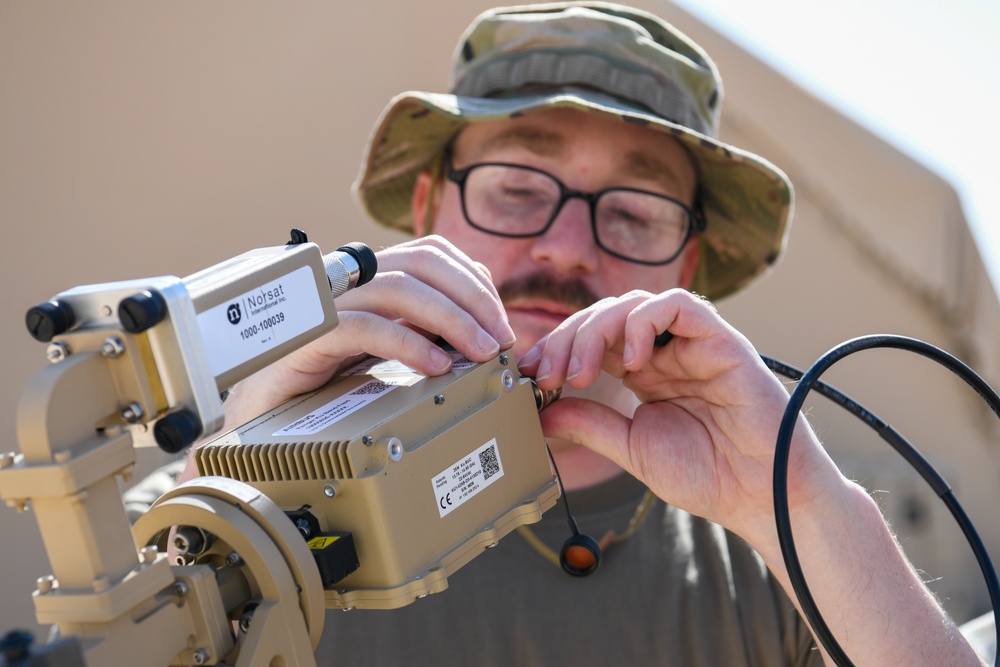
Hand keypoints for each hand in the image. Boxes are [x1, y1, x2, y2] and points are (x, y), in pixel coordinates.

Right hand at [220, 235, 515, 431]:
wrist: (256, 423)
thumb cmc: (319, 393)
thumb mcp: (382, 357)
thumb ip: (420, 335)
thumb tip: (479, 337)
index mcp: (368, 283)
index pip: (431, 254)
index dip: (473, 283)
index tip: (501, 325)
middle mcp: (348, 284)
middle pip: (422, 261)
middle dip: (472, 298)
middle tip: (500, 341)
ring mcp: (327, 307)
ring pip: (398, 287)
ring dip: (452, 319)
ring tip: (479, 353)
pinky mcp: (308, 338)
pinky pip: (363, 327)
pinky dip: (407, 343)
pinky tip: (434, 366)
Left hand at [517, 288, 842, 548]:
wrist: (762, 496)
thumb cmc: (707, 475)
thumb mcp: (631, 448)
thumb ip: (589, 424)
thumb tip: (538, 413)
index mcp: (643, 373)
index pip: (591, 340)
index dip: (557, 350)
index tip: (528, 376)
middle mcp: (665, 351)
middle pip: (605, 317)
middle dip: (567, 339)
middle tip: (546, 374)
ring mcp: (692, 343)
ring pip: (635, 303)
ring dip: (597, 329)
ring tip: (580, 370)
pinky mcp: (721, 340)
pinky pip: (680, 305)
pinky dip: (646, 321)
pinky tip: (632, 359)